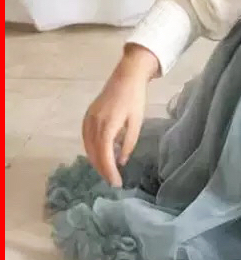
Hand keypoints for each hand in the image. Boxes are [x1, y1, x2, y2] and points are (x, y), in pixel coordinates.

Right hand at [81, 45, 156, 186]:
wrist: (126, 76)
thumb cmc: (135, 98)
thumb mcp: (137, 121)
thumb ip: (129, 142)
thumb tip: (121, 161)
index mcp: (107, 126)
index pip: (105, 155)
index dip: (109, 171)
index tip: (116, 183)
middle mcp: (93, 124)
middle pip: (94, 153)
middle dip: (102, 169)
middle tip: (112, 182)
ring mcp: (88, 119)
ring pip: (88, 147)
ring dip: (96, 161)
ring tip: (107, 172)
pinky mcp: (87, 116)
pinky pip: (86, 138)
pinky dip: (92, 150)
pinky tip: (99, 156)